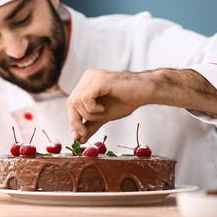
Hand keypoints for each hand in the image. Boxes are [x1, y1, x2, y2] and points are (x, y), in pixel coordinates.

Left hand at [67, 68, 216, 143]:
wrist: (145, 92)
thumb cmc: (126, 101)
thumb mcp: (104, 116)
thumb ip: (90, 125)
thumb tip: (78, 138)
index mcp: (86, 85)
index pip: (70, 104)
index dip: (73, 121)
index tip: (79, 136)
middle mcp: (87, 78)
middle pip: (70, 103)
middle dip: (76, 122)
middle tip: (84, 133)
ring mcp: (92, 77)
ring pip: (77, 102)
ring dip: (89, 115)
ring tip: (103, 114)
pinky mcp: (99, 79)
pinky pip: (85, 98)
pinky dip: (93, 109)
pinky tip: (104, 109)